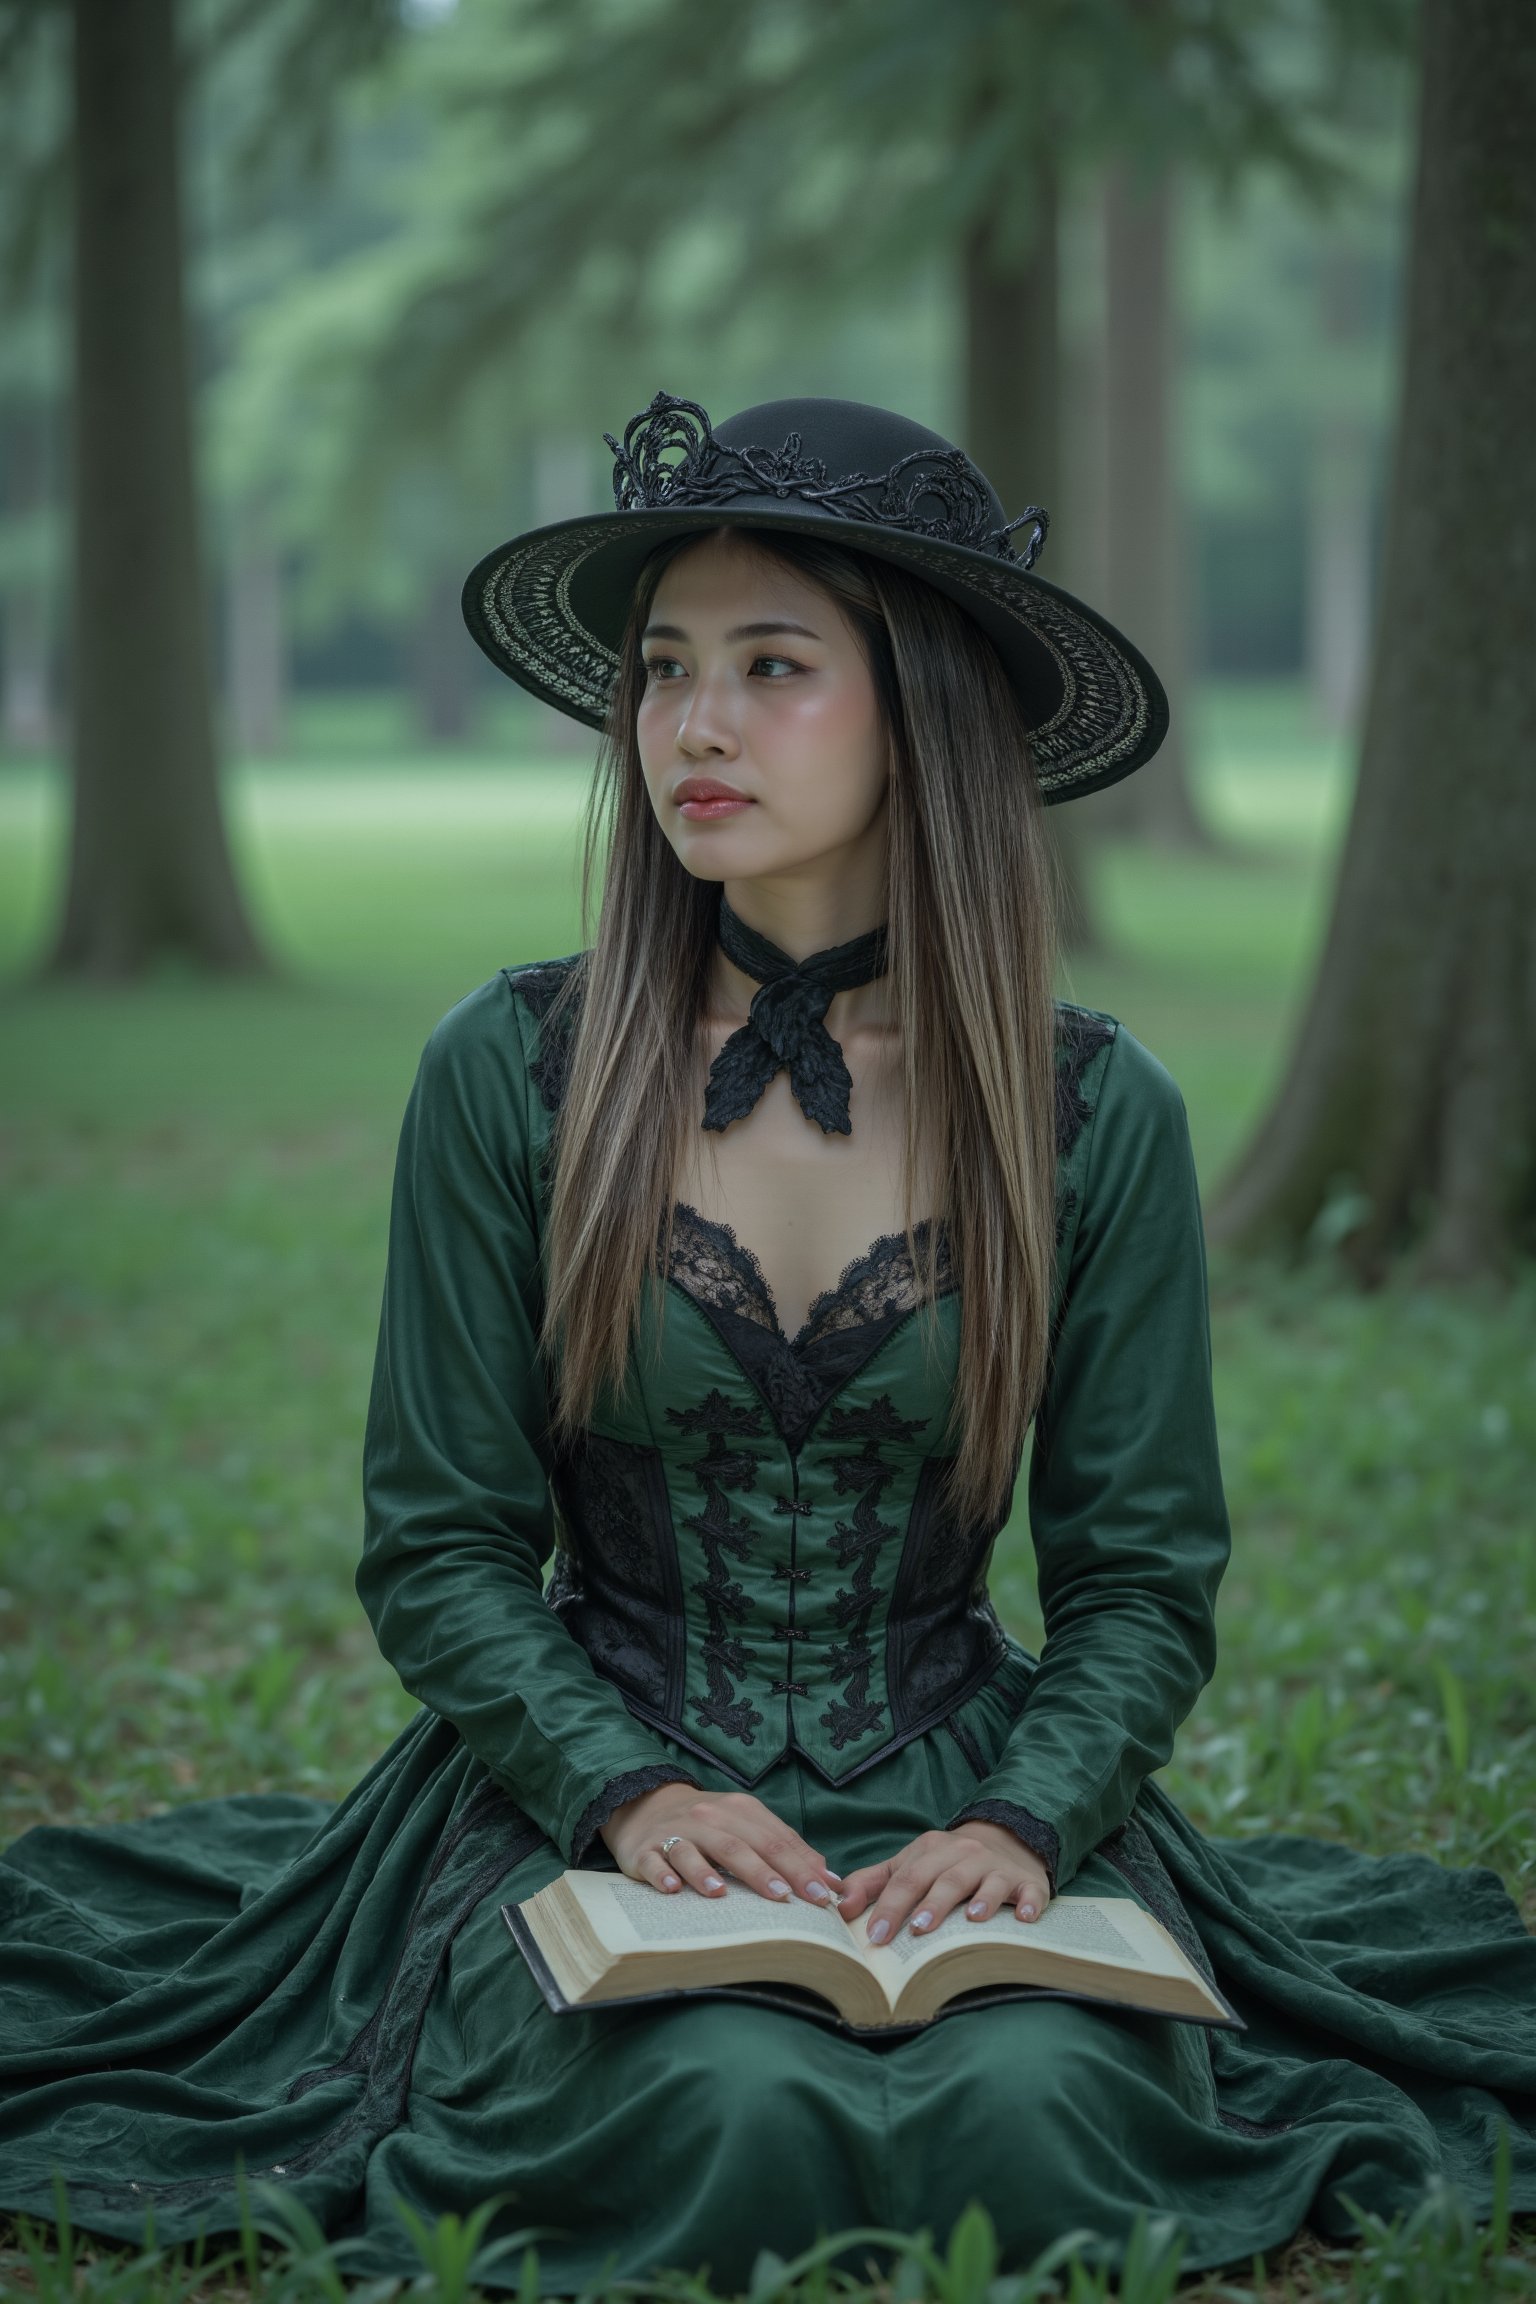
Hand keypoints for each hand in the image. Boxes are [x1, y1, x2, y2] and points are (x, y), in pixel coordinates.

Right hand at [599, 1782, 844, 1911]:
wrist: (646, 1806)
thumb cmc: (708, 1824)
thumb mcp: (747, 1825)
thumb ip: (785, 1847)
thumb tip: (828, 1877)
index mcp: (739, 1811)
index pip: (775, 1839)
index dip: (801, 1866)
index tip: (824, 1893)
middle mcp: (708, 1818)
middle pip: (739, 1845)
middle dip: (766, 1872)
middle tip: (788, 1898)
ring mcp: (675, 1834)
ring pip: (694, 1850)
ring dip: (708, 1872)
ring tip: (724, 1894)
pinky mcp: (644, 1851)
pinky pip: (653, 1862)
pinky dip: (663, 1874)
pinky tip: (673, 1889)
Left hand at [835, 1822, 1052, 1945]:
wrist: (1005, 1839)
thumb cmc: (946, 1862)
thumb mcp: (909, 1863)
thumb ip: (873, 1882)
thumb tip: (841, 1905)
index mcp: (931, 1850)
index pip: (907, 1878)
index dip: (890, 1907)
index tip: (876, 1936)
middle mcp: (965, 1854)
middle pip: (945, 1879)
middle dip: (931, 1904)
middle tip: (917, 1931)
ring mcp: (997, 1867)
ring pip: (986, 1882)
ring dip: (980, 1899)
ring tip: (970, 1920)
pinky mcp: (1027, 1882)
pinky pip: (1030, 1892)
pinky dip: (1028, 1904)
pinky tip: (1025, 1919)